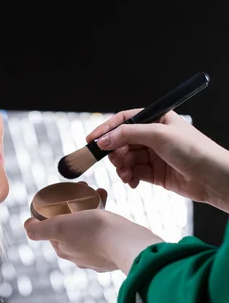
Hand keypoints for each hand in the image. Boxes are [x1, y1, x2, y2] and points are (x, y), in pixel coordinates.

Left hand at [24, 199, 162, 274]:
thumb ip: (39, 230)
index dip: (56, 209)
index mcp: (64, 250)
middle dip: (75, 206)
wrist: (127, 243)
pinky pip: (106, 231)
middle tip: (83, 189)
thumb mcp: (59, 227)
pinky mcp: (113, 253)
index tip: (64, 193)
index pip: (53, 228)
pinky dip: (105, 216)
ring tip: (97, 192)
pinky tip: (106, 202)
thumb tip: (27, 226)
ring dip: (91, 207)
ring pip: (89, 227)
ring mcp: (98, 256)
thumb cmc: (94, 232)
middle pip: (72, 226)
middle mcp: (79, 257)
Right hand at [87, 110, 228, 211]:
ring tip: (126, 176)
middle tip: (115, 162)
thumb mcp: (158, 135)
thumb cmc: (193, 150)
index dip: (106, 129)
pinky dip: (130, 178)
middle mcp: (154, 136)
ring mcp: (154, 155)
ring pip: (127, 159)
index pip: (125, 120)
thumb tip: (103, 140)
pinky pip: (134, 173)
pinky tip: (133, 183)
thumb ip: (128, 135)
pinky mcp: (155, 173)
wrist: (212, 177)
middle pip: (122, 141)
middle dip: (115, 153)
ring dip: (122, 168)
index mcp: (157, 119)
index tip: (91, 141)